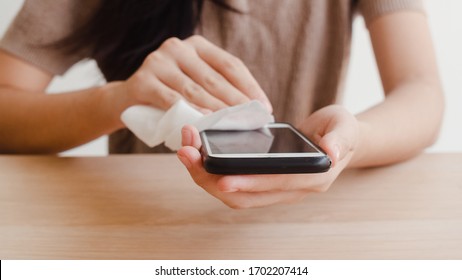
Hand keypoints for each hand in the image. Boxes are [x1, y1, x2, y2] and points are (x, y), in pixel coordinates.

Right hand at [119, 35, 271, 111]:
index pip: (230, 65)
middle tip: (251, 122)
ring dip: (216, 110)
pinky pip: (171, 100)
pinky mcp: (142, 81)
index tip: (264, 107)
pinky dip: (189, 112)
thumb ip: (216, 89)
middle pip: (215, 78)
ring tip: (232, 126)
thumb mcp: (194, 84)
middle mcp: (178, 48)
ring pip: (195, 90)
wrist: (127, 101)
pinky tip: (203, 122)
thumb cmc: (169, 94)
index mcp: (197, 46)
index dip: (250, 87)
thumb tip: (252, 109)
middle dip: (236, 102)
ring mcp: (158, 62)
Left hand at [177, 105, 358, 208]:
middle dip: (212, 179)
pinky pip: (234, 184)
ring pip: (234, 194)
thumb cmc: (341, 131)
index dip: (249, 183)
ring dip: (206, 177)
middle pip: (245, 196)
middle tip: (187, 154)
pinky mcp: (263, 182)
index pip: (275, 185)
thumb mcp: (345, 128)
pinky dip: (212, 172)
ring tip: (185, 151)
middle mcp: (289, 190)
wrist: (337, 139)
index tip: (222, 178)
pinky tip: (198, 153)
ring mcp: (274, 189)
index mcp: (310, 178)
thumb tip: (331, 153)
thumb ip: (340, 139)